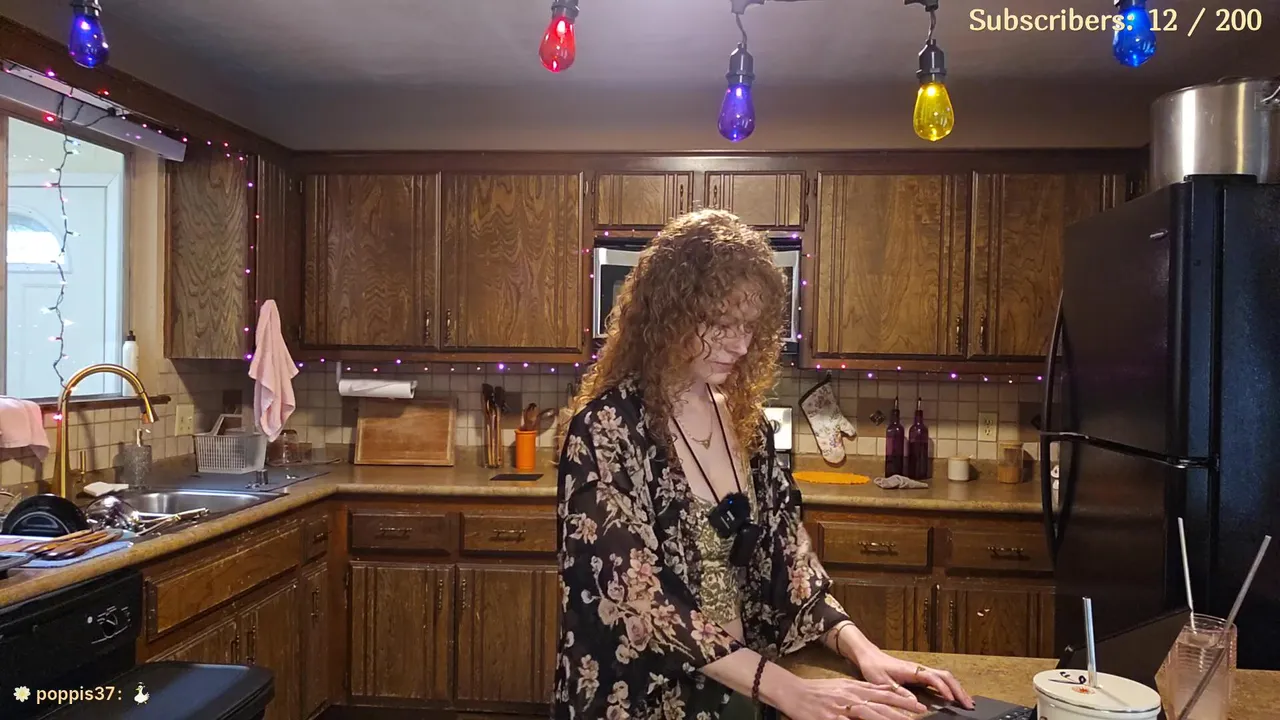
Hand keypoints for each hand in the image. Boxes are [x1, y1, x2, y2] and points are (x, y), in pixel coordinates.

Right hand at [779, 677, 928, 719]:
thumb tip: (886, 690)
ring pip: (869, 715)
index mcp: (855, 689)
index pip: (884, 695)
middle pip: (881, 706)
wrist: (794, 692)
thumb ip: (865, 688)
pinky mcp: (831, 719)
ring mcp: (842, 709)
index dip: (903, 701)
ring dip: (887, 719)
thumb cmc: (818, 691)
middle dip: (902, 712)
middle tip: (920, 716)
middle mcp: (852, 698)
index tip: (919, 706)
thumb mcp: (844, 685)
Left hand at [852, 648, 973, 710]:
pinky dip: (950, 686)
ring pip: (945, 676)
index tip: (951, 700)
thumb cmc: (875, 668)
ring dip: (957, 688)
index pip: (933, 678)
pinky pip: (939, 678)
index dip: (944, 689)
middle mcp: (919, 668)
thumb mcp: (883, 682)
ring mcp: (921, 669)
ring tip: (967, 702)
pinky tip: (955, 696)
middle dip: (958, 689)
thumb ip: (899, 692)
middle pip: (945, 676)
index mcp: (912, 670)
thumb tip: (916, 704)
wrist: (869, 656)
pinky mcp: (920, 673)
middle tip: (968, 704)